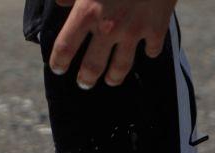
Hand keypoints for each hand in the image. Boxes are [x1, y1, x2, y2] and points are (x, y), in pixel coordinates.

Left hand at [49, 0, 176, 88]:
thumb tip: (60, 2)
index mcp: (86, 12)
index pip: (65, 47)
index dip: (59, 62)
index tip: (58, 69)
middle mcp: (108, 27)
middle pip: (92, 66)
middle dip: (86, 78)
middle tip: (84, 83)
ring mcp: (133, 30)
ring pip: (121, 67)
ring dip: (114, 77)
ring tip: (111, 80)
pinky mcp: (156, 27)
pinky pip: (152, 49)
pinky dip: (150, 52)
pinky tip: (148, 52)